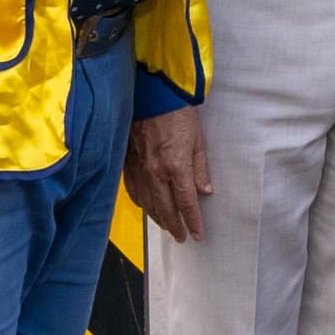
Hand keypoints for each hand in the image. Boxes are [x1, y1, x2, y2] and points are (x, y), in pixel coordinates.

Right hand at [123, 106, 207, 242]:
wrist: (151, 97)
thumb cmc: (178, 115)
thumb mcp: (198, 141)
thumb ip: (200, 169)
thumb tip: (205, 191)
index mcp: (176, 167)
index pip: (186, 203)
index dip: (192, 221)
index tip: (197, 234)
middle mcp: (156, 173)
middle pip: (165, 209)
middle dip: (174, 226)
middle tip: (181, 237)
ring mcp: (140, 170)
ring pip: (148, 204)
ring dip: (158, 218)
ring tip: (167, 226)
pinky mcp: (128, 164)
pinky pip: (134, 192)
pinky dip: (142, 204)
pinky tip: (147, 207)